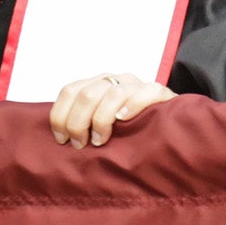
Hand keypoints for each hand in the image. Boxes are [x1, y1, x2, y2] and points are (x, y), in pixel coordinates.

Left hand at [49, 72, 174, 148]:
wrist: (166, 123)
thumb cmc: (128, 127)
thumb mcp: (100, 122)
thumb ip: (83, 122)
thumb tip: (59, 139)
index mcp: (96, 84)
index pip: (70, 91)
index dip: (60, 116)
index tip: (62, 139)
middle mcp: (114, 80)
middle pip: (86, 94)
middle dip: (78, 123)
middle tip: (80, 144)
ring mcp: (136, 84)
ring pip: (112, 94)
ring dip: (101, 120)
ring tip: (100, 140)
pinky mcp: (158, 92)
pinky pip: (145, 93)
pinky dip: (132, 106)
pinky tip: (123, 120)